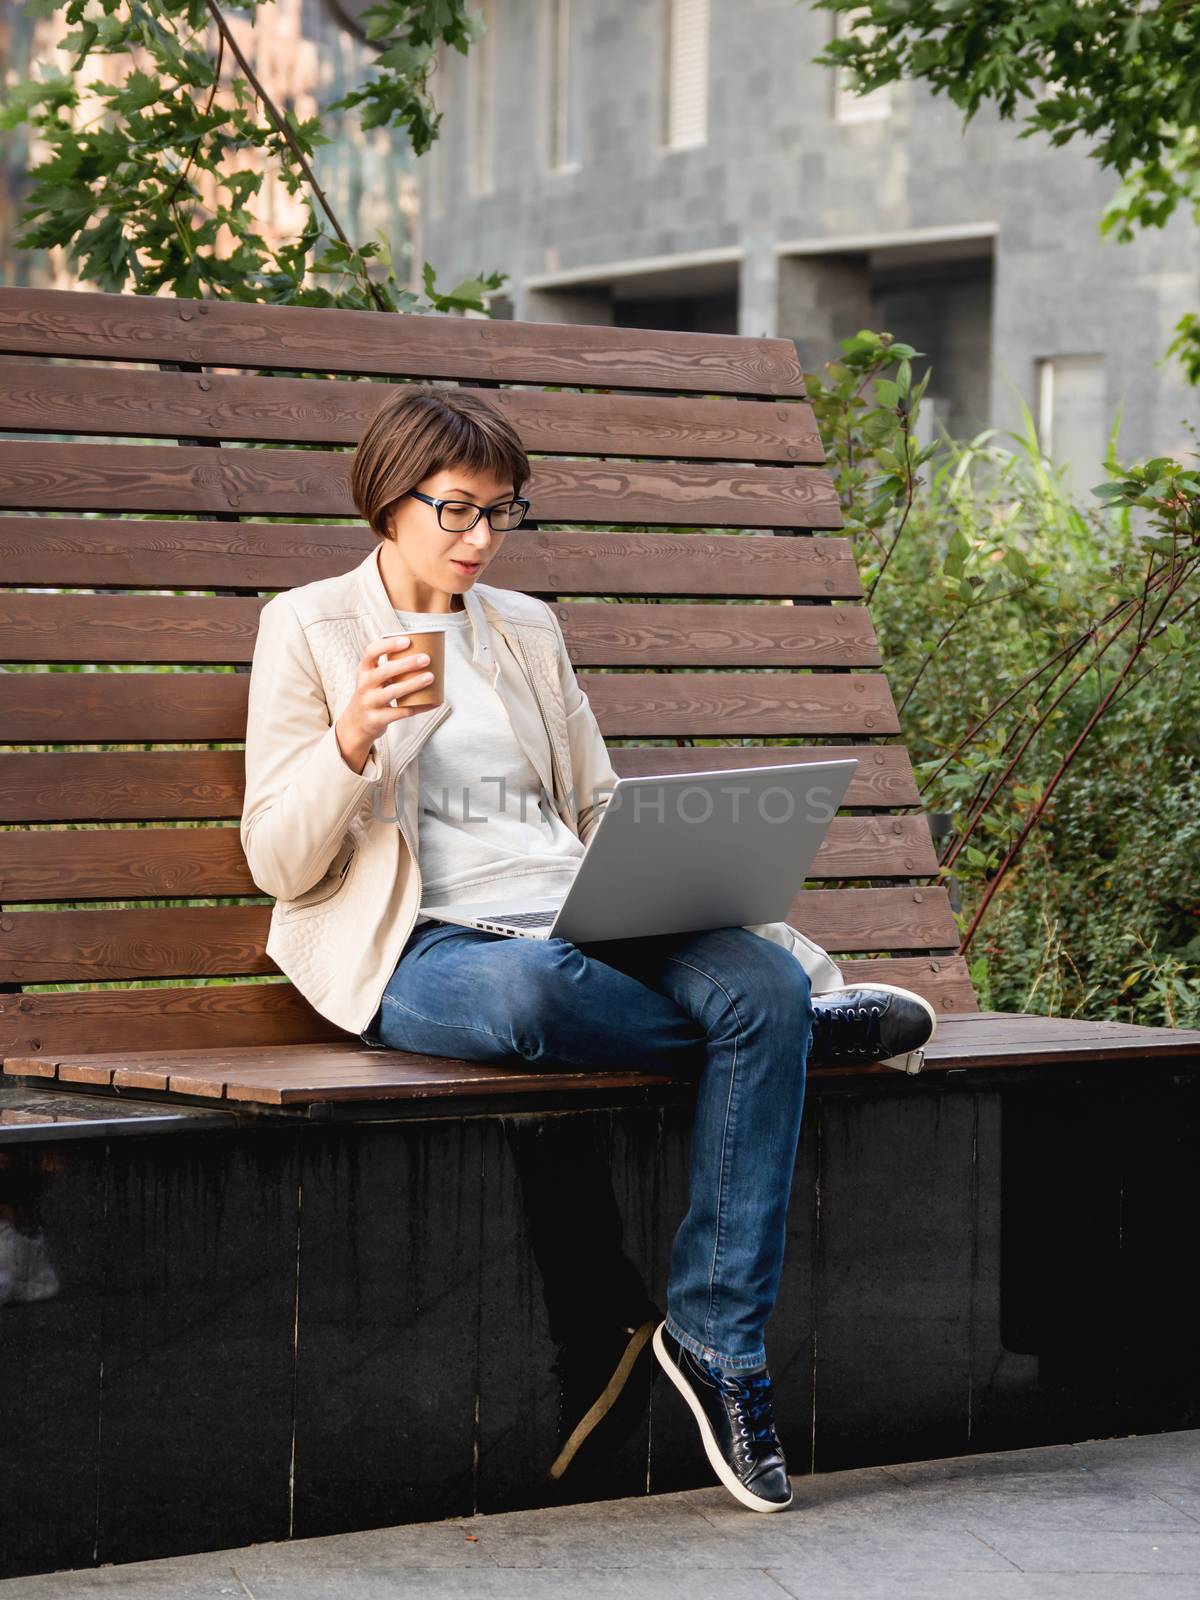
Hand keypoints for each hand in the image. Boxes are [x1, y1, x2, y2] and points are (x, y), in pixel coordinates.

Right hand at [335, 633, 436, 771]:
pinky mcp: (377, 719)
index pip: (371, 652)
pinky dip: (420, 707)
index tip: (407, 641)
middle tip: (426, 659)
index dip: (388, 645)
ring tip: (430, 677)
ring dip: (413, 684)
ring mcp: (369, 703)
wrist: (356, 723)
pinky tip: (433, 702)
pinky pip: (401, 712)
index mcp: (364, 670)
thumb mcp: (372, 678)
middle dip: (407, 664)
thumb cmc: (372, 694)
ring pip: (393, 692)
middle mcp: (364, 685)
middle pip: (385, 671)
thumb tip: (426, 654)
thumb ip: (390, 667)